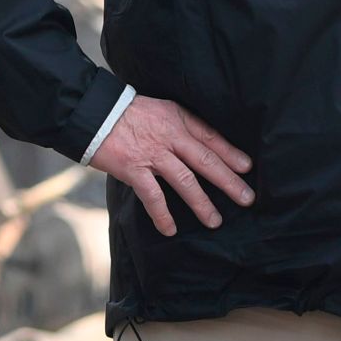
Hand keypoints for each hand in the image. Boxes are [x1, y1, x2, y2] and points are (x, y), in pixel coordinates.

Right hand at [88, 96, 253, 236]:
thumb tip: (197, 146)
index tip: (247, 167)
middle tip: (247, 199)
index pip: (211, 137)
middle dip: (229, 182)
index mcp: (178, 119)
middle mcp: (170, 136)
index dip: (230, 153)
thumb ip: (178, 126)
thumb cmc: (126, 113)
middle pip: (206, 161)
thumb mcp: (159, 110)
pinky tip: (170, 230)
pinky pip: (153, 196)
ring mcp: (153, 154)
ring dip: (202, 203)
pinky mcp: (134, 169)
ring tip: (215, 221)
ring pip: (185, 181)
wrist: (94, 113)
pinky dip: (162, 215)